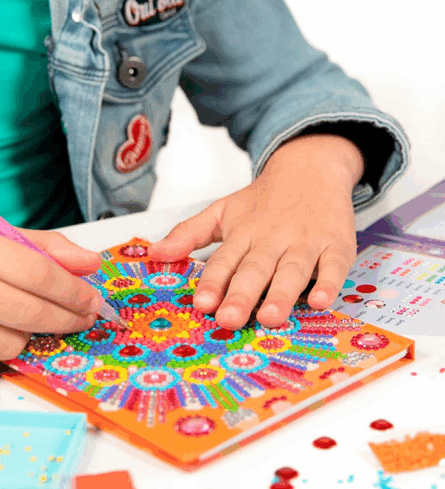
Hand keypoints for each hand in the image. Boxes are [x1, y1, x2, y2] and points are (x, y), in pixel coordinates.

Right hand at [0, 221, 101, 373]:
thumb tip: (93, 264)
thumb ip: (45, 247)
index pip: (35, 272)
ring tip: (18, 318)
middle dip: (66, 319)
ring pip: (10, 345)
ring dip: (28, 335)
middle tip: (82, 317)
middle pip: (27, 313)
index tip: (92, 300)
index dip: (72, 291)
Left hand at [148, 134, 363, 329]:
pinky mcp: (335, 245)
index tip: (201, 304)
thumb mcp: (221, 211)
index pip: (223, 261)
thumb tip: (154, 253)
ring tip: (269, 317)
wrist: (311, 168)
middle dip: (241, 295)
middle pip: (255, 269)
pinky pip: (333, 266)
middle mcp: (271, 240)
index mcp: (242, 234)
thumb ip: (188, 233)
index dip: (212, 283)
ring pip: (292, 270)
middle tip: (229, 320)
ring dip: (281, 294)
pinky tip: (320, 302)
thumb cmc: (262, 200)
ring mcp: (304, 243)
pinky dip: (328, 283)